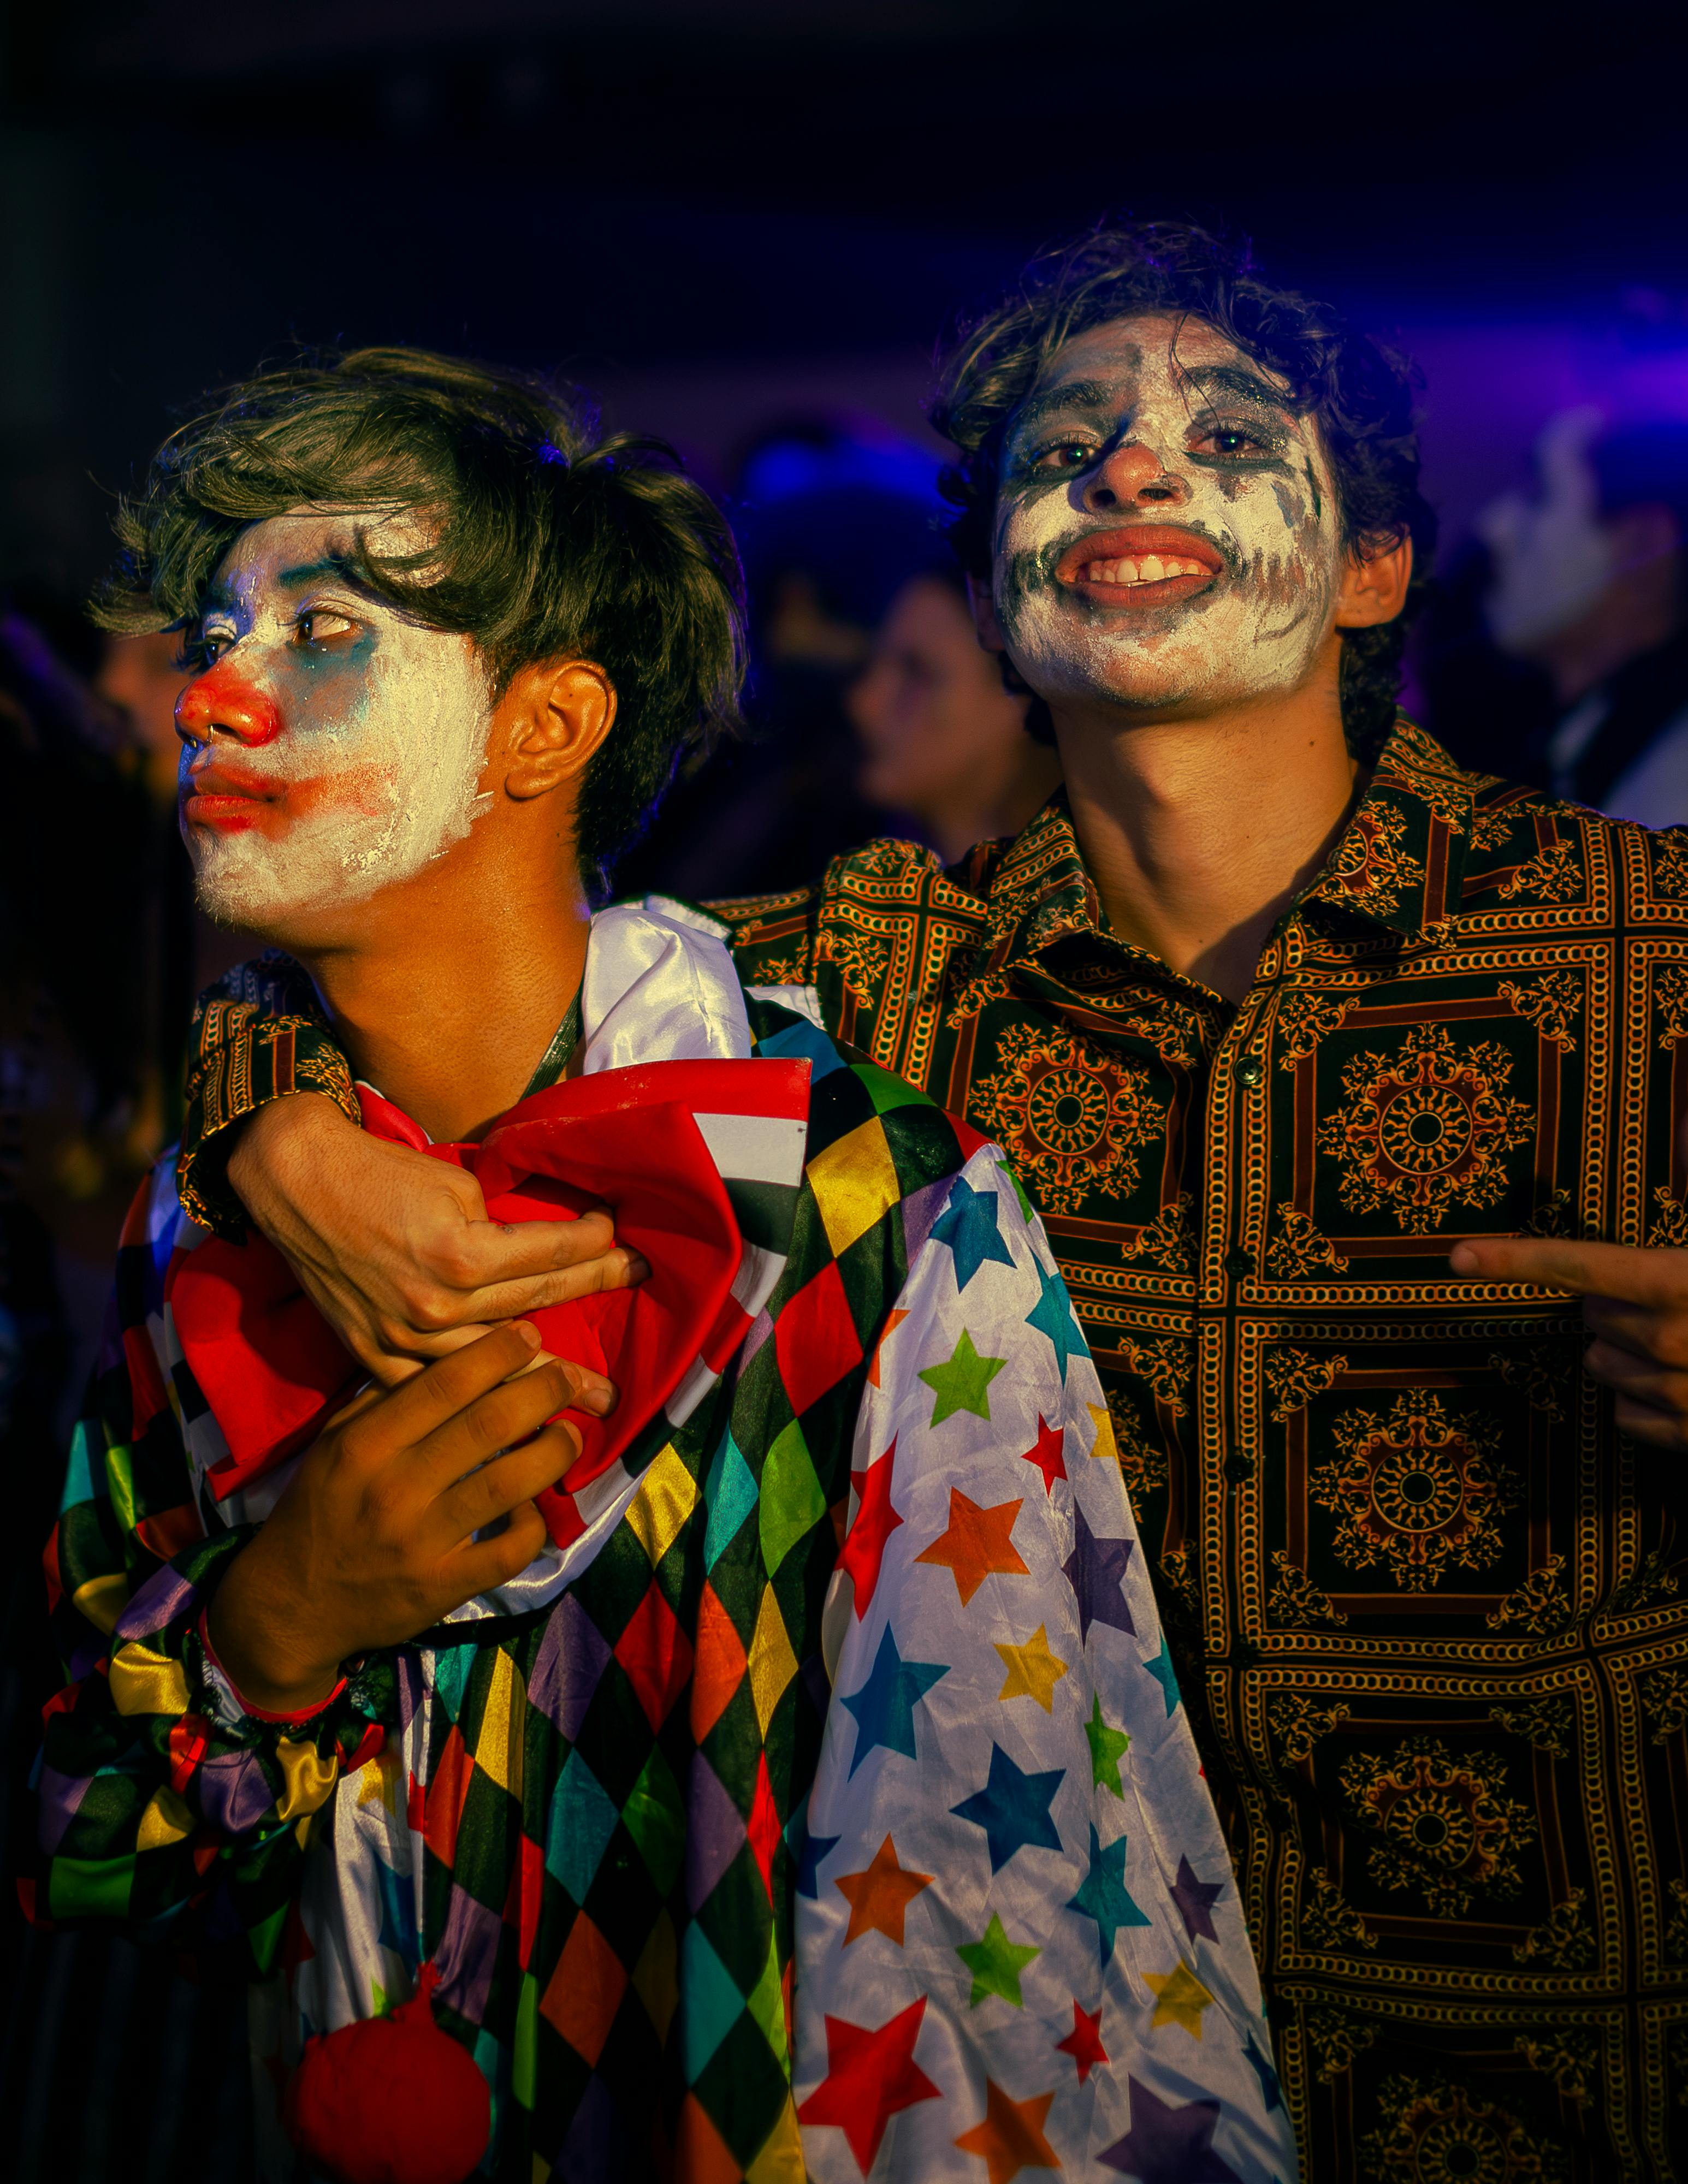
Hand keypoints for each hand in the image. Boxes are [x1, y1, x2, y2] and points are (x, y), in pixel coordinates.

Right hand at [206, 1321, 604, 1710]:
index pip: (445, 1384)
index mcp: (365, 1445)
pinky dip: (533, 1523)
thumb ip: (385, 1402)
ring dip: (553, 1451)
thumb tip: (450, 1358)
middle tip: (569, 1377)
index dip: (497, 1354)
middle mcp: (394, 1488)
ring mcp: (421, 1541)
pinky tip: (533, 1505)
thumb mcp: (333, 1444)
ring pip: (509, 1482)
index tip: (530, 1335)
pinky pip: (508, 1549)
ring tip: (570, 1432)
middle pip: (488, 1424)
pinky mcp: (443, 1586)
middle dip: (543, 1392)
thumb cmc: (318, 1510)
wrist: (291, 1606)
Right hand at [226, 1094, 647, 1386]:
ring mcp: (404, 1338)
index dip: (594, 1247)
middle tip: (638, 1315)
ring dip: (550, 1384)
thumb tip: (544, 1252)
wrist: (297, 1184)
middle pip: (535, 1306)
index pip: (550, 1254)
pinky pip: (435, 1391)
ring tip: (596, 1403)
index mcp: (463, 1254)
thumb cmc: (380, 1174)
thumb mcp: (457, 1183)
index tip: (626, 1245)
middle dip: (593, 1296)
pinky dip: (475, 1406)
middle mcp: (439, 1305)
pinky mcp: (374, 1355)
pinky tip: (510, 1427)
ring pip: (494, 1366)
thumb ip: (501, 1228)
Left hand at [1450, 1234, 1687, 1448]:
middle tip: (1666, 1310)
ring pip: (1601, 1367)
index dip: (1515, 1261)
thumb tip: (1622, 1228)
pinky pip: (1625, 1416)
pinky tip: (1677, 1386)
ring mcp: (1681, 1389)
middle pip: (1591, 1319)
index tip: (1460, 1258)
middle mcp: (1672, 1336)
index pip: (1580, 1267)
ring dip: (1626, 1358)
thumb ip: (1665, 1254)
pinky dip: (1641, 1403)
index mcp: (1677, 1282)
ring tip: (1681, 1349)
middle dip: (1615, 1313)